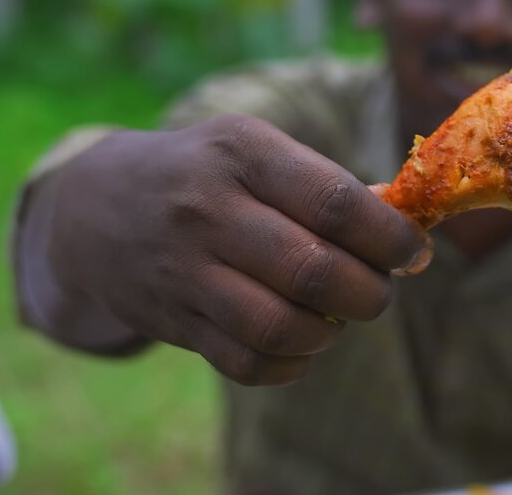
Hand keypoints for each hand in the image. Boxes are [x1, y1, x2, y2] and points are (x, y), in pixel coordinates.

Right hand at [45, 114, 431, 384]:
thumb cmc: (208, 171)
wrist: (96, 204)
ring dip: (332, 332)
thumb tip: (403, 224)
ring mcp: (184, 269)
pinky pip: (247, 361)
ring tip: (340, 316)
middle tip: (380, 290)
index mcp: (243, 153)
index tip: (414, 253)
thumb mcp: (256, 149)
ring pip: (281, 325)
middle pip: (314, 270)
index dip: (390, 238)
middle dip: (370, 292)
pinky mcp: (171, 320)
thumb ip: (326, 185)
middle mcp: (208, 209)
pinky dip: (292, 363)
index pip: (336, 203)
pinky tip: (303, 341)